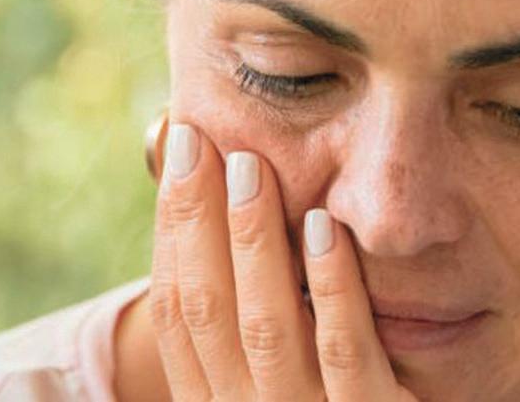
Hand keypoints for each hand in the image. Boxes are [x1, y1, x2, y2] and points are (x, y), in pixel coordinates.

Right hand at [148, 122, 416, 400]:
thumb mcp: (272, 381)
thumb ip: (247, 323)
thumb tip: (224, 221)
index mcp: (214, 401)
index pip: (177, 311)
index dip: (172, 228)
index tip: (181, 156)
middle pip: (208, 311)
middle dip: (198, 221)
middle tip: (201, 144)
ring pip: (268, 328)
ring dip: (254, 244)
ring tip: (251, 170)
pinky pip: (348, 357)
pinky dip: (334, 289)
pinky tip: (326, 226)